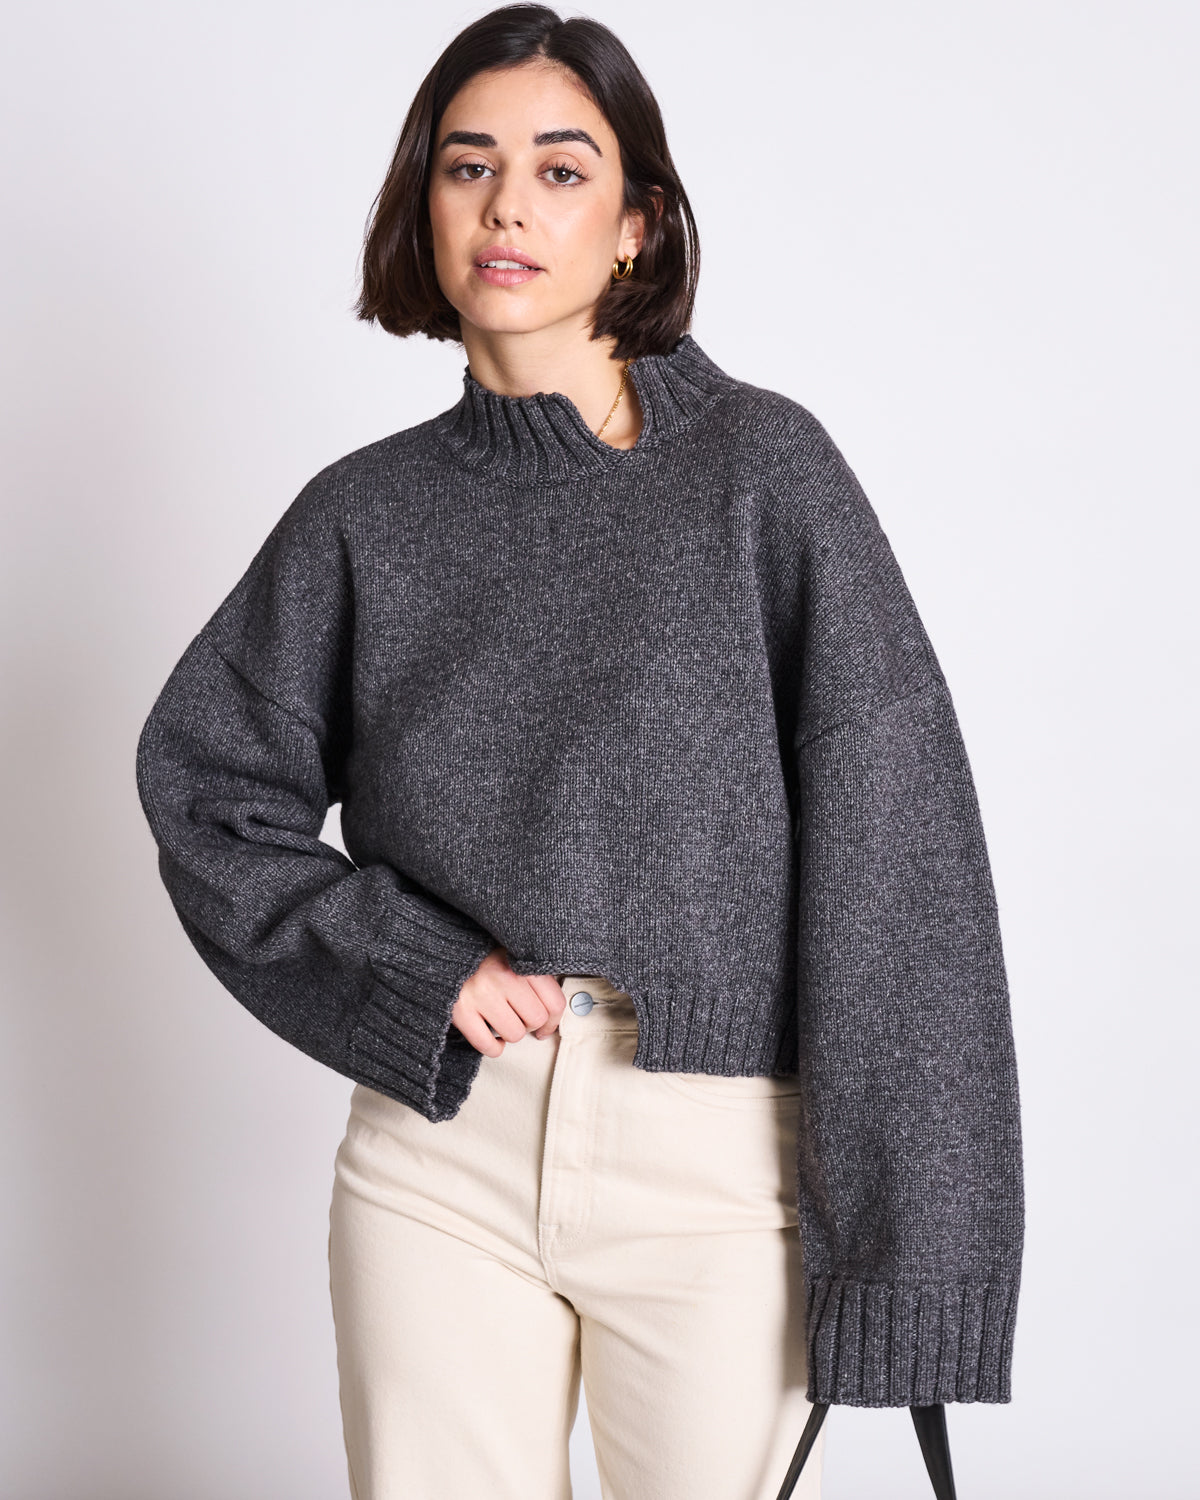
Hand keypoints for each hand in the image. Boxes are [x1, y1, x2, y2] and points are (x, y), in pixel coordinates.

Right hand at [450, 946, 565, 1056]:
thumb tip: (553, 1010)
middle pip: (536, 1020)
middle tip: (518, 1016)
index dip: (553, 1020)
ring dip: (509, 1033)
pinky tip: (490, 1036)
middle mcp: (503, 977)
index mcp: (520, 961)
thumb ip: (534, 973)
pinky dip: (493, 1047)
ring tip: (501, 1020)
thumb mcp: (511, 952)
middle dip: (529, 1024)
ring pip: (514, 1034)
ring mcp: (481, 994)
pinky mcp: (460, 1011)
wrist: (441, 950)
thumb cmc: (481, 954)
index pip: (554, 1002)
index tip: (545, 1025)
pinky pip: (488, 1045)